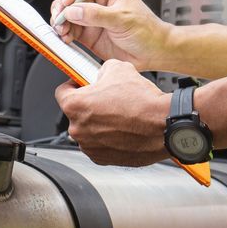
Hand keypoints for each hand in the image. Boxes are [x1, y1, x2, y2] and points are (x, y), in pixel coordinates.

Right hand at [50, 0, 172, 71]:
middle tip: (59, 18)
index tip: (67, 1)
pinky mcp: (89, 35)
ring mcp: (92, 20)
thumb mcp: (122, 18)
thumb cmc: (147, 30)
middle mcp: (98, 3)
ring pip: (67, 17)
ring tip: (62, 31)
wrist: (154, 53)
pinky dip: (64, 35)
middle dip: (61, 9)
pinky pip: (71, 32)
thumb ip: (96, 15)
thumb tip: (74, 10)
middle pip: (71, 1)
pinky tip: (66, 38)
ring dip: (61, 23)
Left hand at [54, 59, 169, 165]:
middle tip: (107, 100)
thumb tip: (100, 74)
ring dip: (98, 123)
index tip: (80, 85)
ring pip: (88, 130)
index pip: (61, 92)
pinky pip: (99, 145)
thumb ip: (101, 71)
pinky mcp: (102, 159)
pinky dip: (107, 138)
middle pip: (76, 113)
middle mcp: (78, 129)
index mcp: (75, 105)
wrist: (164, 125)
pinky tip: (123, 129)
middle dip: (89, 106)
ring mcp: (89, 146)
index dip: (73, 86)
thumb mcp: (118, 68)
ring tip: (119, 115)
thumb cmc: (143, 101)